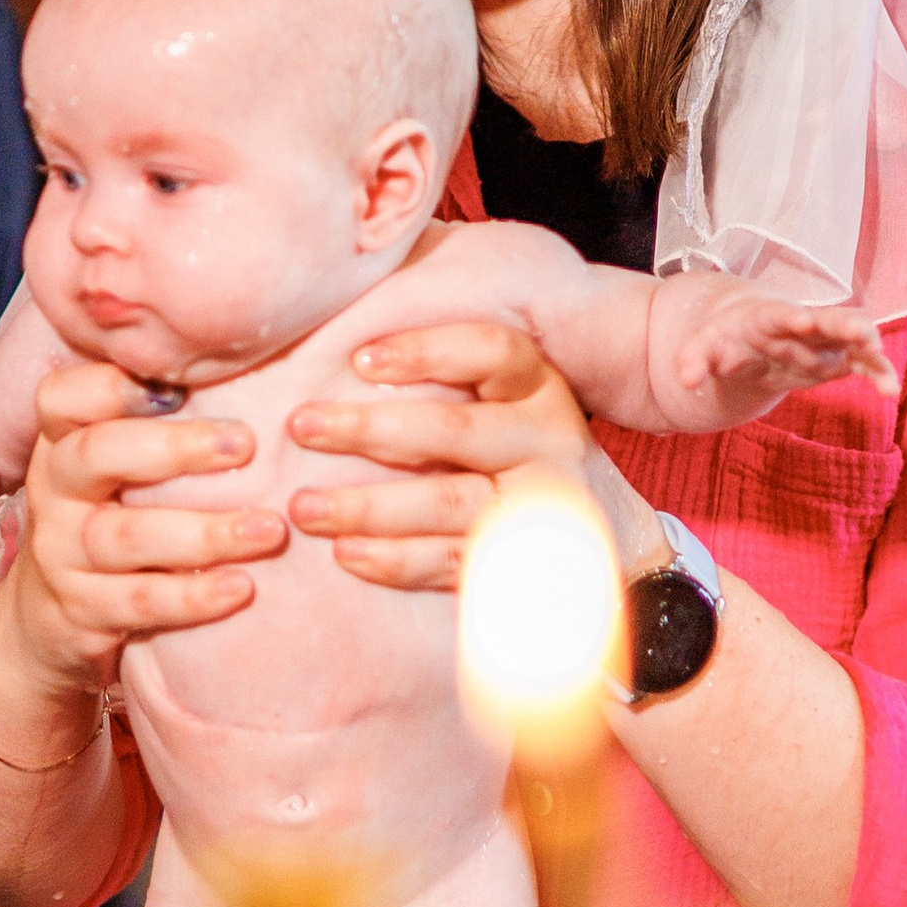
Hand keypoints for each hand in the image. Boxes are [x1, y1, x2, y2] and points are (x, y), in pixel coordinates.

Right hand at [5, 361, 286, 691]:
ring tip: (269, 530)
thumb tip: (260, 351)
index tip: (180, 385)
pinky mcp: (81, 610)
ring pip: (126, 536)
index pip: (63, 396)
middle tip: (248, 445)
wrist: (52, 618)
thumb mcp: (121, 465)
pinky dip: (194, 596)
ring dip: (204, 532)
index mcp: (64, 438)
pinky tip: (242, 587)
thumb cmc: (115, 516)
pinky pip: (139, 600)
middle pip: (98, 454)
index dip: (111, 384)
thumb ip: (166, 417)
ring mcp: (62, 551)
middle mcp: (54, 488)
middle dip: (176, 448)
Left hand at [287, 322, 596, 592]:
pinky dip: (394, 560)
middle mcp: (548, 442)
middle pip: (455, 430)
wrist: (606, 542)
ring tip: (304, 508)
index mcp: (540, 389)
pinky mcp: (524, 564)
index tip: (359, 360)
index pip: (492, 352)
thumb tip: (349, 342)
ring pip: (446, 503)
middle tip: (301, 427)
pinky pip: (451, 562)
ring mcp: (539, 508)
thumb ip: (452, 376)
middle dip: (369, 428)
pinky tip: (346, 553)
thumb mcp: (508, 404)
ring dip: (367, 506)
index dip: (426, 350)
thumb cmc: (522, 454)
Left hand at [663, 283, 895, 431]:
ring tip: (885, 374)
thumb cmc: (726, 337)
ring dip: (868, 354)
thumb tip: (687, 381)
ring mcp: (822, 341)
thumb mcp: (703, 345)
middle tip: (862, 334)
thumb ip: (694, 359)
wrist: (748, 333)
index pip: (780, 314)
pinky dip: (876, 374)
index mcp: (768, 316)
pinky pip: (860, 365)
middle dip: (844, 325)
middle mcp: (803, 324)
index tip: (802, 320)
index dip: (790, 317)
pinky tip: (890, 391)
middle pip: (826, 320)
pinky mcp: (835, 360)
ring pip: (850, 342)